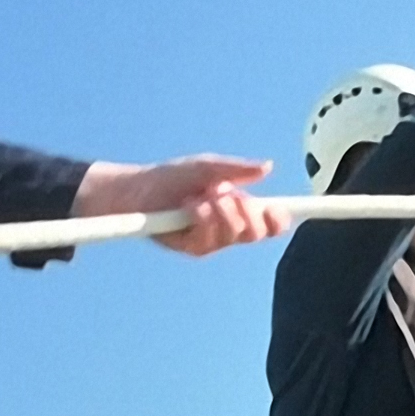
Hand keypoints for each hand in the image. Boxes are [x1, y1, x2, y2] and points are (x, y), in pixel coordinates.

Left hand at [74, 155, 290, 254]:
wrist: (136, 191)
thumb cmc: (170, 178)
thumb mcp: (206, 167)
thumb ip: (236, 169)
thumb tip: (268, 167)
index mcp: (237, 210)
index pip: (268, 223)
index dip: (277, 219)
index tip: (276, 208)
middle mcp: (227, 229)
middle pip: (257, 232)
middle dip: (245, 211)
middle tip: (226, 194)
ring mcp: (211, 241)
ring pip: (234, 234)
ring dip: (219, 211)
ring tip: (199, 197)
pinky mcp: (193, 248)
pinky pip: (210, 239)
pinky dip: (202, 218)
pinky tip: (189, 206)